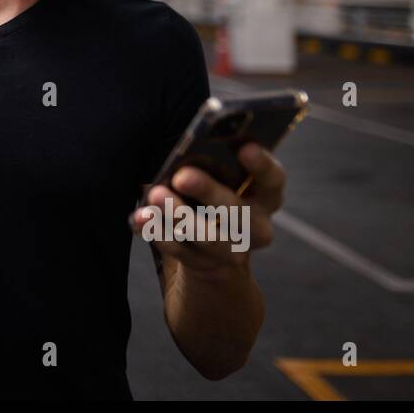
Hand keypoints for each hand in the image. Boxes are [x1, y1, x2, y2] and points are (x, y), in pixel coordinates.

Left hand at [128, 143, 285, 276]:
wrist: (214, 249)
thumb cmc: (214, 192)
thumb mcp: (221, 177)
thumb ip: (212, 162)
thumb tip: (185, 152)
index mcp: (266, 195)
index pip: (273, 179)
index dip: (262, 165)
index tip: (244, 147)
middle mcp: (256, 226)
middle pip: (238, 211)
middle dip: (209, 192)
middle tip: (182, 176)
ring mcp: (232, 251)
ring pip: (209, 238)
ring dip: (179, 216)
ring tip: (156, 195)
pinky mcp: (204, 265)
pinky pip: (180, 250)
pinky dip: (157, 232)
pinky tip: (140, 217)